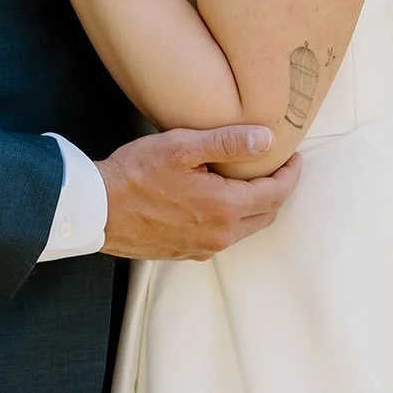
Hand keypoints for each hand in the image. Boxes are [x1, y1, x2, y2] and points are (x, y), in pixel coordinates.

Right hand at [98, 126, 301, 260]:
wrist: (98, 209)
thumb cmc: (135, 173)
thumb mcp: (182, 146)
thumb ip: (227, 142)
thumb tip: (266, 139)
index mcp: (224, 208)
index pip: (276, 193)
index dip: (290, 174)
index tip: (294, 157)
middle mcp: (220, 235)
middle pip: (266, 214)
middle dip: (277, 189)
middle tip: (276, 165)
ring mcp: (203, 248)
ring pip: (246, 227)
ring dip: (255, 204)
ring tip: (249, 177)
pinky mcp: (187, 252)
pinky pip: (223, 236)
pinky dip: (232, 216)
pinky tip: (218, 197)